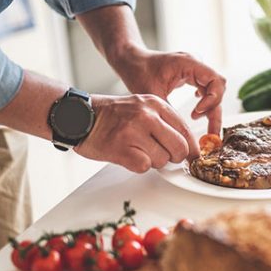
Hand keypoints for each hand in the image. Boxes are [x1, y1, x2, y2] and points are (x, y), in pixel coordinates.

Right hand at [75, 94, 199, 172]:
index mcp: (155, 104)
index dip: (191, 147)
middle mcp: (147, 115)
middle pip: (180, 147)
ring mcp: (133, 131)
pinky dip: (139, 166)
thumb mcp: (142, 107)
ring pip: (163, 159)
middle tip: (164, 156)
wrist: (78, 116)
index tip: (192, 156)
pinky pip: (145, 167)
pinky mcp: (121, 148)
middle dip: (175, 157)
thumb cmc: (111, 115)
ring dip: (153, 161)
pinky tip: (128, 155)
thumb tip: (188, 146)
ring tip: (138, 150)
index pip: (186, 130)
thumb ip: (164, 122)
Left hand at [114, 48, 225, 134]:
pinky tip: (197, 113)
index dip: (213, 99)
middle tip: (211, 133)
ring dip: (211, 109)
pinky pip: (207, 90)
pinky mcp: (192, 75)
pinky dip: (206, 103)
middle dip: (215, 111)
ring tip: (200, 124)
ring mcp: (195, 69)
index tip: (197, 113)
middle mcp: (195, 64)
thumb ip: (170, 112)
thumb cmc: (138, 71)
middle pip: (218, 88)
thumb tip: (184, 135)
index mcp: (189, 62)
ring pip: (214, 91)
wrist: (131, 60)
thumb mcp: (153, 95)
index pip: (215, 80)